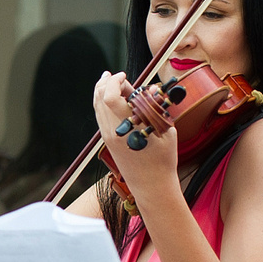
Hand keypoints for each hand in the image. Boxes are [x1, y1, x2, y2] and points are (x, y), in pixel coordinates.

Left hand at [89, 70, 179, 200]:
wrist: (151, 186)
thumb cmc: (163, 160)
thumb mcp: (165, 130)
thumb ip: (155, 107)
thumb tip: (150, 89)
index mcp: (127, 127)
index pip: (110, 97)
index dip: (114, 82)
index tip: (124, 76)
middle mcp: (113, 131)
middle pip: (99, 99)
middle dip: (106, 83)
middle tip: (115, 76)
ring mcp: (108, 137)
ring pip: (97, 107)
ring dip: (102, 91)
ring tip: (110, 81)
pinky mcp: (108, 141)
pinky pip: (101, 116)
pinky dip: (103, 103)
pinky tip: (112, 99)